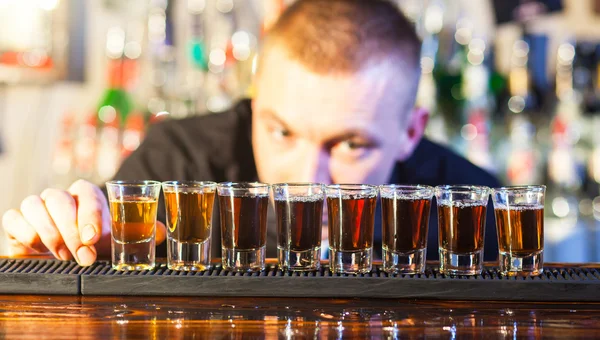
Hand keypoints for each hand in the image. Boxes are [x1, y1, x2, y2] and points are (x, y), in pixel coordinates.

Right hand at [2, 179, 165, 265]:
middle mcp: (59, 197)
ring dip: (50, 232)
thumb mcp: (113, 238)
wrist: (58, 257)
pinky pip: (13, 218)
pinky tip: (37, 248)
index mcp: (84, 195)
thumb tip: (159, 231)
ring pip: (34, 205)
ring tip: (63, 255)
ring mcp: (35, 206)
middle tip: (83, 255)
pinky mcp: (15, 220)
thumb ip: (137, 231)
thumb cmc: (89, 243)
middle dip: (72, 230)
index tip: (94, 236)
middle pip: (59, 199)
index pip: (86, 191)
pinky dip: (25, 232)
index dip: (90, 212)